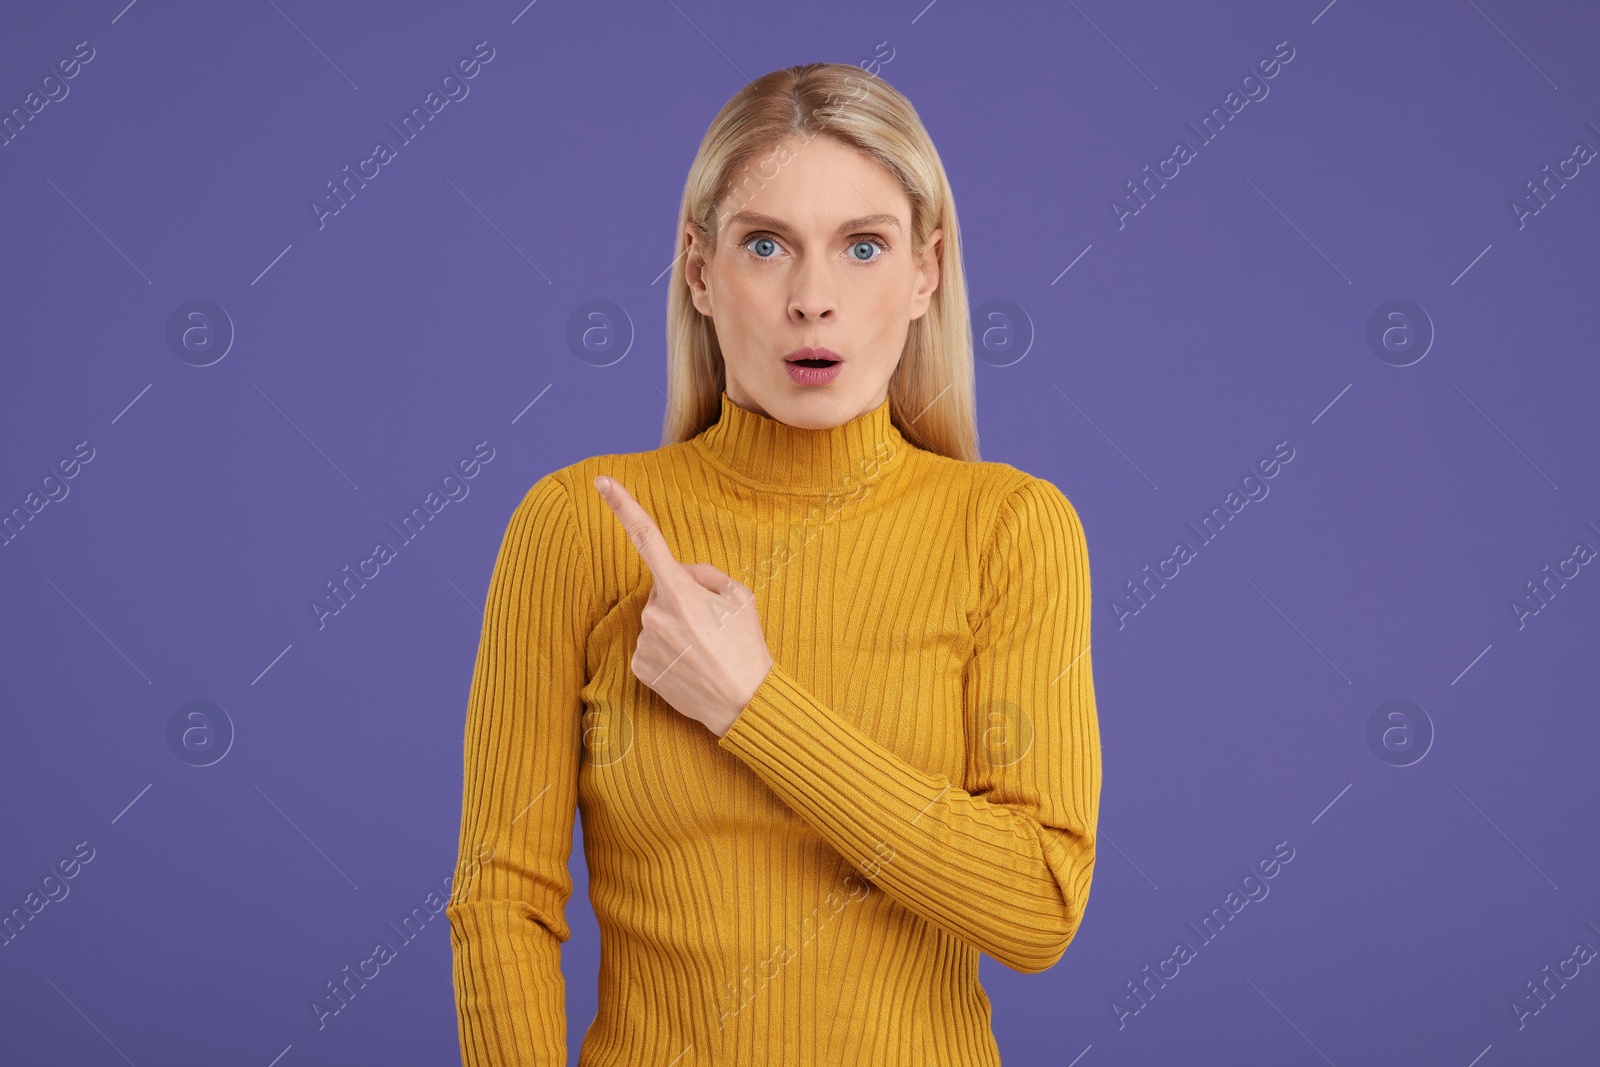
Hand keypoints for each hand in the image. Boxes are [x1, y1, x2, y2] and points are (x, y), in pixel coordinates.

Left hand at [593, 474, 773, 737]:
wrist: (743, 704)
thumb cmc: (746, 647)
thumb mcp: (741, 597)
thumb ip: (706, 574)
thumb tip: (681, 572)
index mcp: (680, 590)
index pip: (647, 539)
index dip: (623, 506)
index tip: (601, 482)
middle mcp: (655, 614)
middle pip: (662, 589)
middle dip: (682, 597)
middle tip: (712, 625)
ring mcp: (645, 642)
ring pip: (656, 619)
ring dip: (676, 627)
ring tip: (705, 650)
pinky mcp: (639, 667)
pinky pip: (650, 645)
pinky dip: (667, 651)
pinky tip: (689, 665)